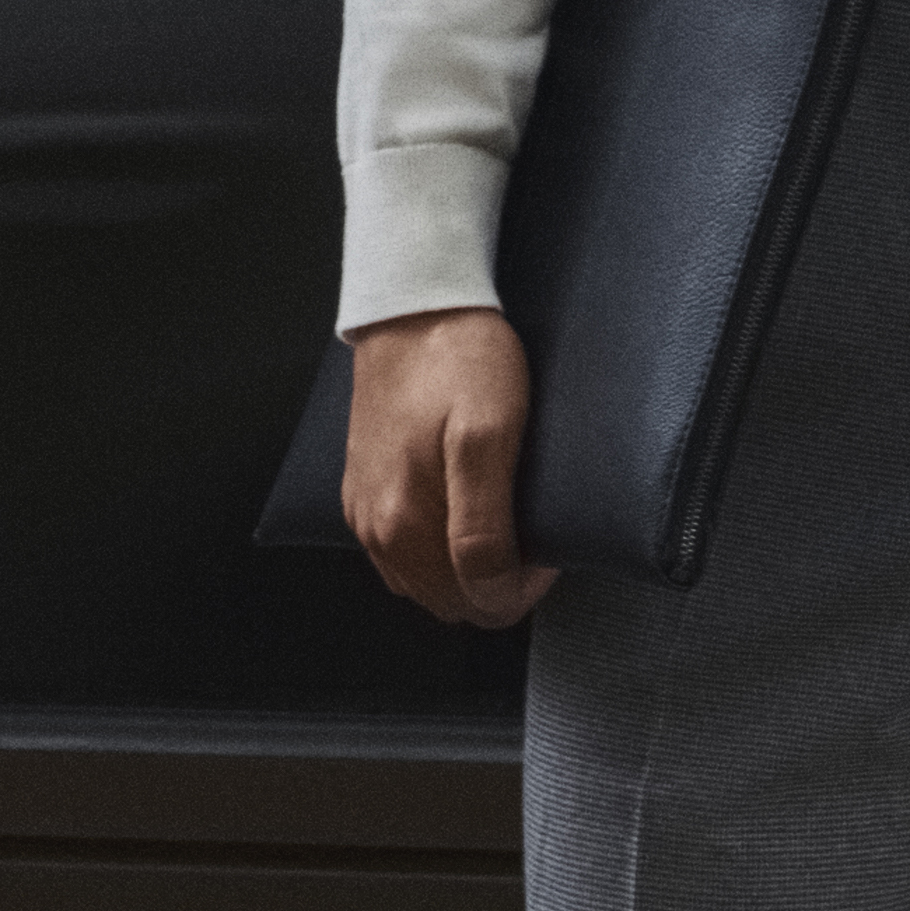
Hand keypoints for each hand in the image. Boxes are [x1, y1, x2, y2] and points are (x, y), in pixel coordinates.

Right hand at [344, 310, 550, 626]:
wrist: (413, 307)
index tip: (547, 545)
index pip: (481, 603)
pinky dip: (437, 549)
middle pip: (452, 603)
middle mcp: (377, 530)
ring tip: (500, 520)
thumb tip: (492, 587)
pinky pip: (402, 553)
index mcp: (406, 523)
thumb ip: (485, 522)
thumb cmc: (459, 359)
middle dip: (498, 584)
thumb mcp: (489, 435)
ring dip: (467, 571)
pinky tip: (460, 510)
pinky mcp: (362, 493)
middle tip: (529, 532)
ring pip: (427, 584)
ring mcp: (365, 514)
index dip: (527, 585)